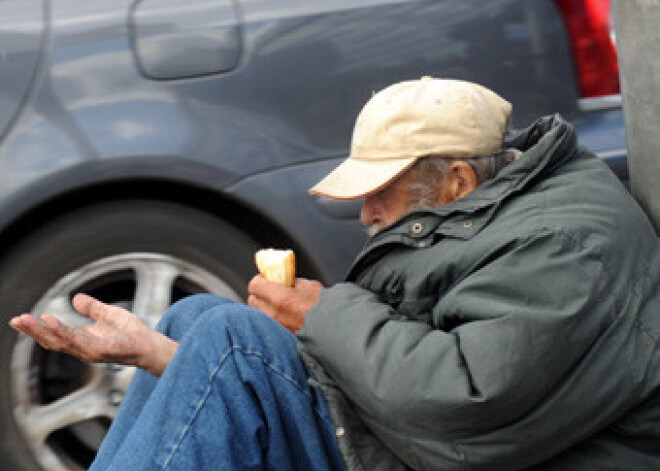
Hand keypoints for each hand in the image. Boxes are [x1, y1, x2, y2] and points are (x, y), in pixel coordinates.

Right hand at [9, 293, 176, 376]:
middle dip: (33, 331)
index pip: (55, 336)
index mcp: (83, 339)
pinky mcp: (100, 350)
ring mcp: (90, 351)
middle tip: (16, 320)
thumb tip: (76, 299)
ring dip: (42, 331)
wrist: (151, 344)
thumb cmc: (133, 333)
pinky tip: (50, 321)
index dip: (38, 328)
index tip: (21, 319)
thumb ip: (92, 308)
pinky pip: (77, 341)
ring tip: (27, 319)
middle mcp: (83, 348)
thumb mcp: (109, 314)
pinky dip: (62, 331)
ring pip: (60, 342)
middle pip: (52, 341)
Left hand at [247, 276, 321, 332]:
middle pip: (252, 301)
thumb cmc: (324, 306)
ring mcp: (276, 328)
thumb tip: (283, 281)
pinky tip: (282, 317)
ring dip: (262, 308)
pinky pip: (267, 325)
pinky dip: (270, 320)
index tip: (265, 279)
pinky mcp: (279, 336)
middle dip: (259, 295)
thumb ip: (292, 282)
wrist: (334, 328)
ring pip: (258, 314)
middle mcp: (274, 314)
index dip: (259, 280)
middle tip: (269, 292)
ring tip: (275, 305)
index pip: (255, 285)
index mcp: (280, 298)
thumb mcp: (309, 286)